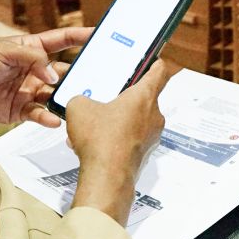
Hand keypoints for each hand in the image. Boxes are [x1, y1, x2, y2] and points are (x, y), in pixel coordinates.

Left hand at [0, 27, 92, 126]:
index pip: (58, 41)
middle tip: (94, 79)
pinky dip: (48, 118)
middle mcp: (30, 69)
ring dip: (65, 99)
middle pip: (61, 71)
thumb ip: (32, 58)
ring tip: (76, 104)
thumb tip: (53, 76)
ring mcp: (26, 90)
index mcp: (27, 49)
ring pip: (53, 95)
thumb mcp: (3, 51)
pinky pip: (39, 114)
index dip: (77, 36)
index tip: (97, 35)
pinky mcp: (18, 111)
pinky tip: (55, 120)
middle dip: (77, 75)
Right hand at [66, 60, 172, 225]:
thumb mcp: (79, 107)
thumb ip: (82, 98)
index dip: (155, 64)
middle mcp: (154, 115)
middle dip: (125, 98)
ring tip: (95, 125)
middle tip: (108, 97)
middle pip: (145, 98)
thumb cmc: (100, 140)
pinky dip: (116, 139)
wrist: (106, 177)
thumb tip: (83, 103)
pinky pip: (130, 140)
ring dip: (118, 120)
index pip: (160, 72)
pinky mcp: (144, 154)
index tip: (153, 60)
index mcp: (144, 96)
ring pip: (135, 121)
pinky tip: (95, 144)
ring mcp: (151, 137)